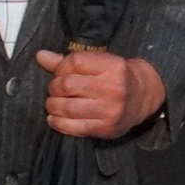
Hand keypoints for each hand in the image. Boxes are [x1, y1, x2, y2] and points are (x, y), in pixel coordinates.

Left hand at [35, 49, 165, 139]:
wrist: (144, 97)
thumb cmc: (117, 77)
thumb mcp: (100, 63)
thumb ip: (69, 61)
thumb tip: (40, 56)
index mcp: (113, 66)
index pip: (74, 62)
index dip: (60, 67)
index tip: (60, 72)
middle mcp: (113, 88)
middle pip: (67, 85)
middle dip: (54, 87)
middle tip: (56, 90)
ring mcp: (110, 110)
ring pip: (67, 107)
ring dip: (52, 105)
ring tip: (54, 103)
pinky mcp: (106, 128)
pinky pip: (74, 127)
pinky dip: (58, 123)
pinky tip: (55, 118)